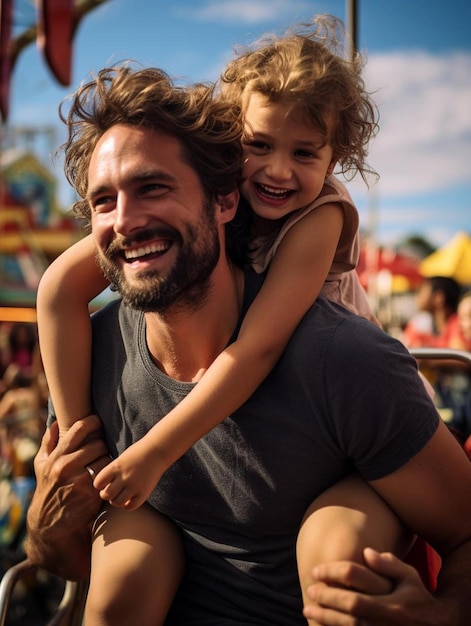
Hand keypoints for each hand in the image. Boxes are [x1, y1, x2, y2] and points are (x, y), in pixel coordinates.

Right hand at [26, 415, 109, 579]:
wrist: (48, 522)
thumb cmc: (48, 488)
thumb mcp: (41, 465)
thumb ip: (49, 442)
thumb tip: (56, 422)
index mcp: (57, 457)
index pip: (79, 429)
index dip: (92, 422)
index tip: (98, 422)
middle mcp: (67, 467)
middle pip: (98, 444)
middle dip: (102, 446)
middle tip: (101, 449)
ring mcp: (80, 481)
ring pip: (106, 459)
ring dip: (107, 461)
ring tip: (103, 464)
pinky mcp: (92, 495)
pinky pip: (108, 477)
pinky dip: (109, 476)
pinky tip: (106, 477)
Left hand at [93, 436, 163, 510]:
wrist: (157, 451)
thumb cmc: (137, 453)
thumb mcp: (121, 459)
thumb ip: (111, 472)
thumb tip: (103, 488)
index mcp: (116, 466)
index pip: (98, 483)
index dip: (100, 484)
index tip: (105, 482)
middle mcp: (124, 477)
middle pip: (106, 495)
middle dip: (106, 494)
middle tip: (112, 490)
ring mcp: (134, 486)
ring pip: (116, 502)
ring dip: (116, 500)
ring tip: (121, 494)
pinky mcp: (144, 492)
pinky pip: (130, 507)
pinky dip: (127, 505)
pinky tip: (129, 499)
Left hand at [304, 548, 448, 624]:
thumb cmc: (418, 599)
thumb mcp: (409, 577)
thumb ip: (388, 564)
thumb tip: (365, 551)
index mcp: (393, 599)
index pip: (356, 580)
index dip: (334, 574)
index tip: (317, 570)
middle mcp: (388, 619)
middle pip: (350, 608)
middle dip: (327, 599)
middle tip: (310, 590)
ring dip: (326, 618)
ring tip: (309, 610)